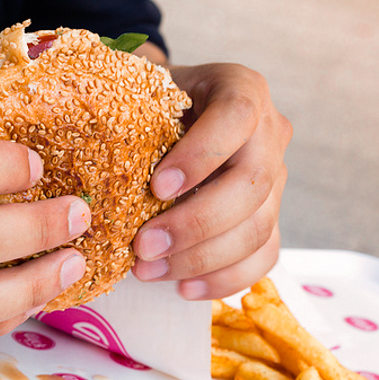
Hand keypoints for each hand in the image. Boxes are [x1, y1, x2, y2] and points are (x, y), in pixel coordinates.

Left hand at [132, 63, 291, 298]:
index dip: (201, 156)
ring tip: (149, 271)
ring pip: (258, 230)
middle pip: (250, 187)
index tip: (156, 189)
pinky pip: (263, 257)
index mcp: (243, 91)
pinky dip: (225, 279)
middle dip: (194, 224)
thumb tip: (103, 167)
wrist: (183, 121)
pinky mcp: (271, 218)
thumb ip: (138, 116)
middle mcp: (270, 135)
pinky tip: (184, 287)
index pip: (236, 119)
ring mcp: (276, 181)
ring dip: (201, 259)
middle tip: (143, 247)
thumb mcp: (146, 97)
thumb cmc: (158, 110)